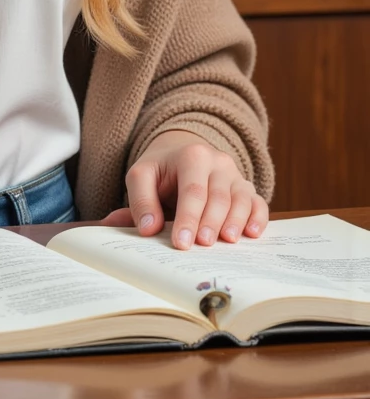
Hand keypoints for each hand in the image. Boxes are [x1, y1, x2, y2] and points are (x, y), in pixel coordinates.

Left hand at [98, 129, 268, 248]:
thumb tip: (148, 229)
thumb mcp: (142, 176)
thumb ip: (140, 200)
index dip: (187, 218)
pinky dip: (258, 218)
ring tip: (228, 241)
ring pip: (241, 199)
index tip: (181, 242)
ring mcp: (235, 175)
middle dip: (211, 222)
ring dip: (236, 221)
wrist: (181, 154)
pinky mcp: (246, 188)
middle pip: (219, 196)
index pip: (192, 190)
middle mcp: (218, 162)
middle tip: (203, 244)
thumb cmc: (160, 171)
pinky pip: (258, 203)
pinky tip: (251, 234)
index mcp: (191, 156)